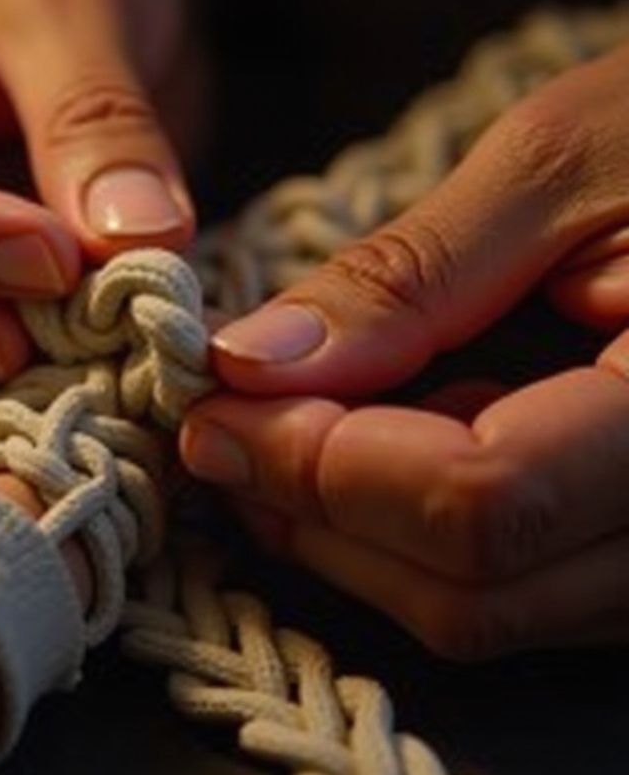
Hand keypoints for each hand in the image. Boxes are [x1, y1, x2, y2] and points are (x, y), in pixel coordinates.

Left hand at [181, 43, 628, 657]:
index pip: (480, 504)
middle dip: (311, 511)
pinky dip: (410, 535)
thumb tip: (252, 363)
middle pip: (468, 589)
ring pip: (483, 612)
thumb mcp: (559, 162)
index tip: (214, 406)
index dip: (317, 464)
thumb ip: (406, 279)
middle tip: (224, 428)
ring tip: (284, 435)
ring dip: (349, 535)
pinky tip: (379, 447)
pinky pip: (518, 592)